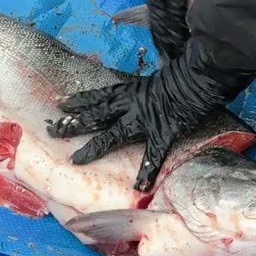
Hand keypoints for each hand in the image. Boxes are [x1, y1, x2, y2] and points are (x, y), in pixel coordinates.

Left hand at [49, 39, 255, 189]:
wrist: (201, 75)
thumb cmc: (186, 68)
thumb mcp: (163, 72)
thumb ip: (153, 81)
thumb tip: (154, 79)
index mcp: (134, 89)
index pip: (101, 95)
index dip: (80, 100)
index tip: (60, 103)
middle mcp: (133, 104)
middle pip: (98, 114)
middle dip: (75, 123)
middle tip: (54, 131)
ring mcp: (146, 119)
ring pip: (113, 134)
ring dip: (94, 148)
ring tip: (77, 160)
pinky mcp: (163, 132)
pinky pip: (152, 155)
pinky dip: (146, 171)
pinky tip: (139, 187)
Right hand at [129, 0, 211, 59]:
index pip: (173, 16)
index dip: (177, 38)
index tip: (181, 57)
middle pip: (158, 17)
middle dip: (165, 40)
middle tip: (170, 60)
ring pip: (154, 6)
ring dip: (160, 27)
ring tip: (165, 47)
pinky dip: (159, 10)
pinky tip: (165, 18)